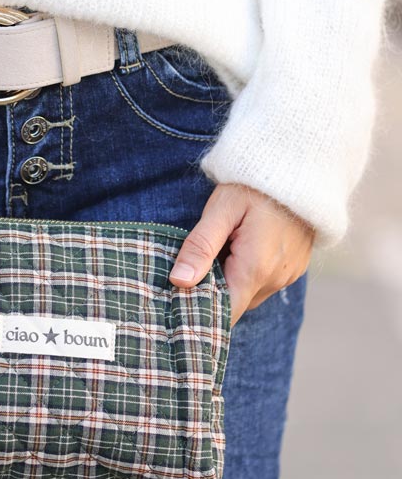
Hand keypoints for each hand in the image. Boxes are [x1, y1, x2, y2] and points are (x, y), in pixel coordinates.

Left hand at [167, 182, 314, 325]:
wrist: (300, 167)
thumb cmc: (256, 184)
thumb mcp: (222, 209)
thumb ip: (200, 246)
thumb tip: (179, 281)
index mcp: (256, 268)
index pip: (225, 312)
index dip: (201, 311)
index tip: (179, 303)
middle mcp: (276, 278)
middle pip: (236, 303)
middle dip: (213, 293)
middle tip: (191, 270)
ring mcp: (289, 274)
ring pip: (250, 294)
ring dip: (231, 282)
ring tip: (216, 253)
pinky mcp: (295, 266)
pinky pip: (265, 282)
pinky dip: (248, 274)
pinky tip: (237, 249)